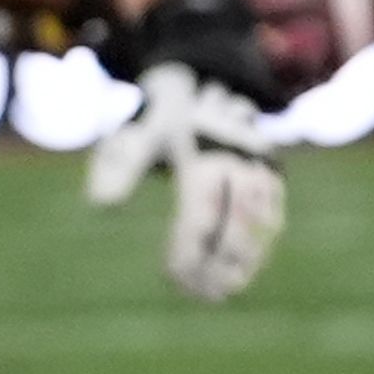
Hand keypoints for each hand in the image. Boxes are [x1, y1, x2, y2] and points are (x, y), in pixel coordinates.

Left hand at [87, 0, 287, 302]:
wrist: (204, 79)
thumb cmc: (159, 116)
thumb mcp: (133, 133)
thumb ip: (117, 167)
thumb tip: (99, 207)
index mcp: (201, 148)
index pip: (199, 209)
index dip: (189, 247)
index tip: (174, 276)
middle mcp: (237, 157)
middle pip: (236, 219)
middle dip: (220, 260)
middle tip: (200, 294)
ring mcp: (260, 165)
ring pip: (262, 220)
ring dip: (246, 259)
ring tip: (222, 292)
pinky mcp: (273, 173)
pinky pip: (274, 215)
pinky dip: (261, 246)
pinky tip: (243, 272)